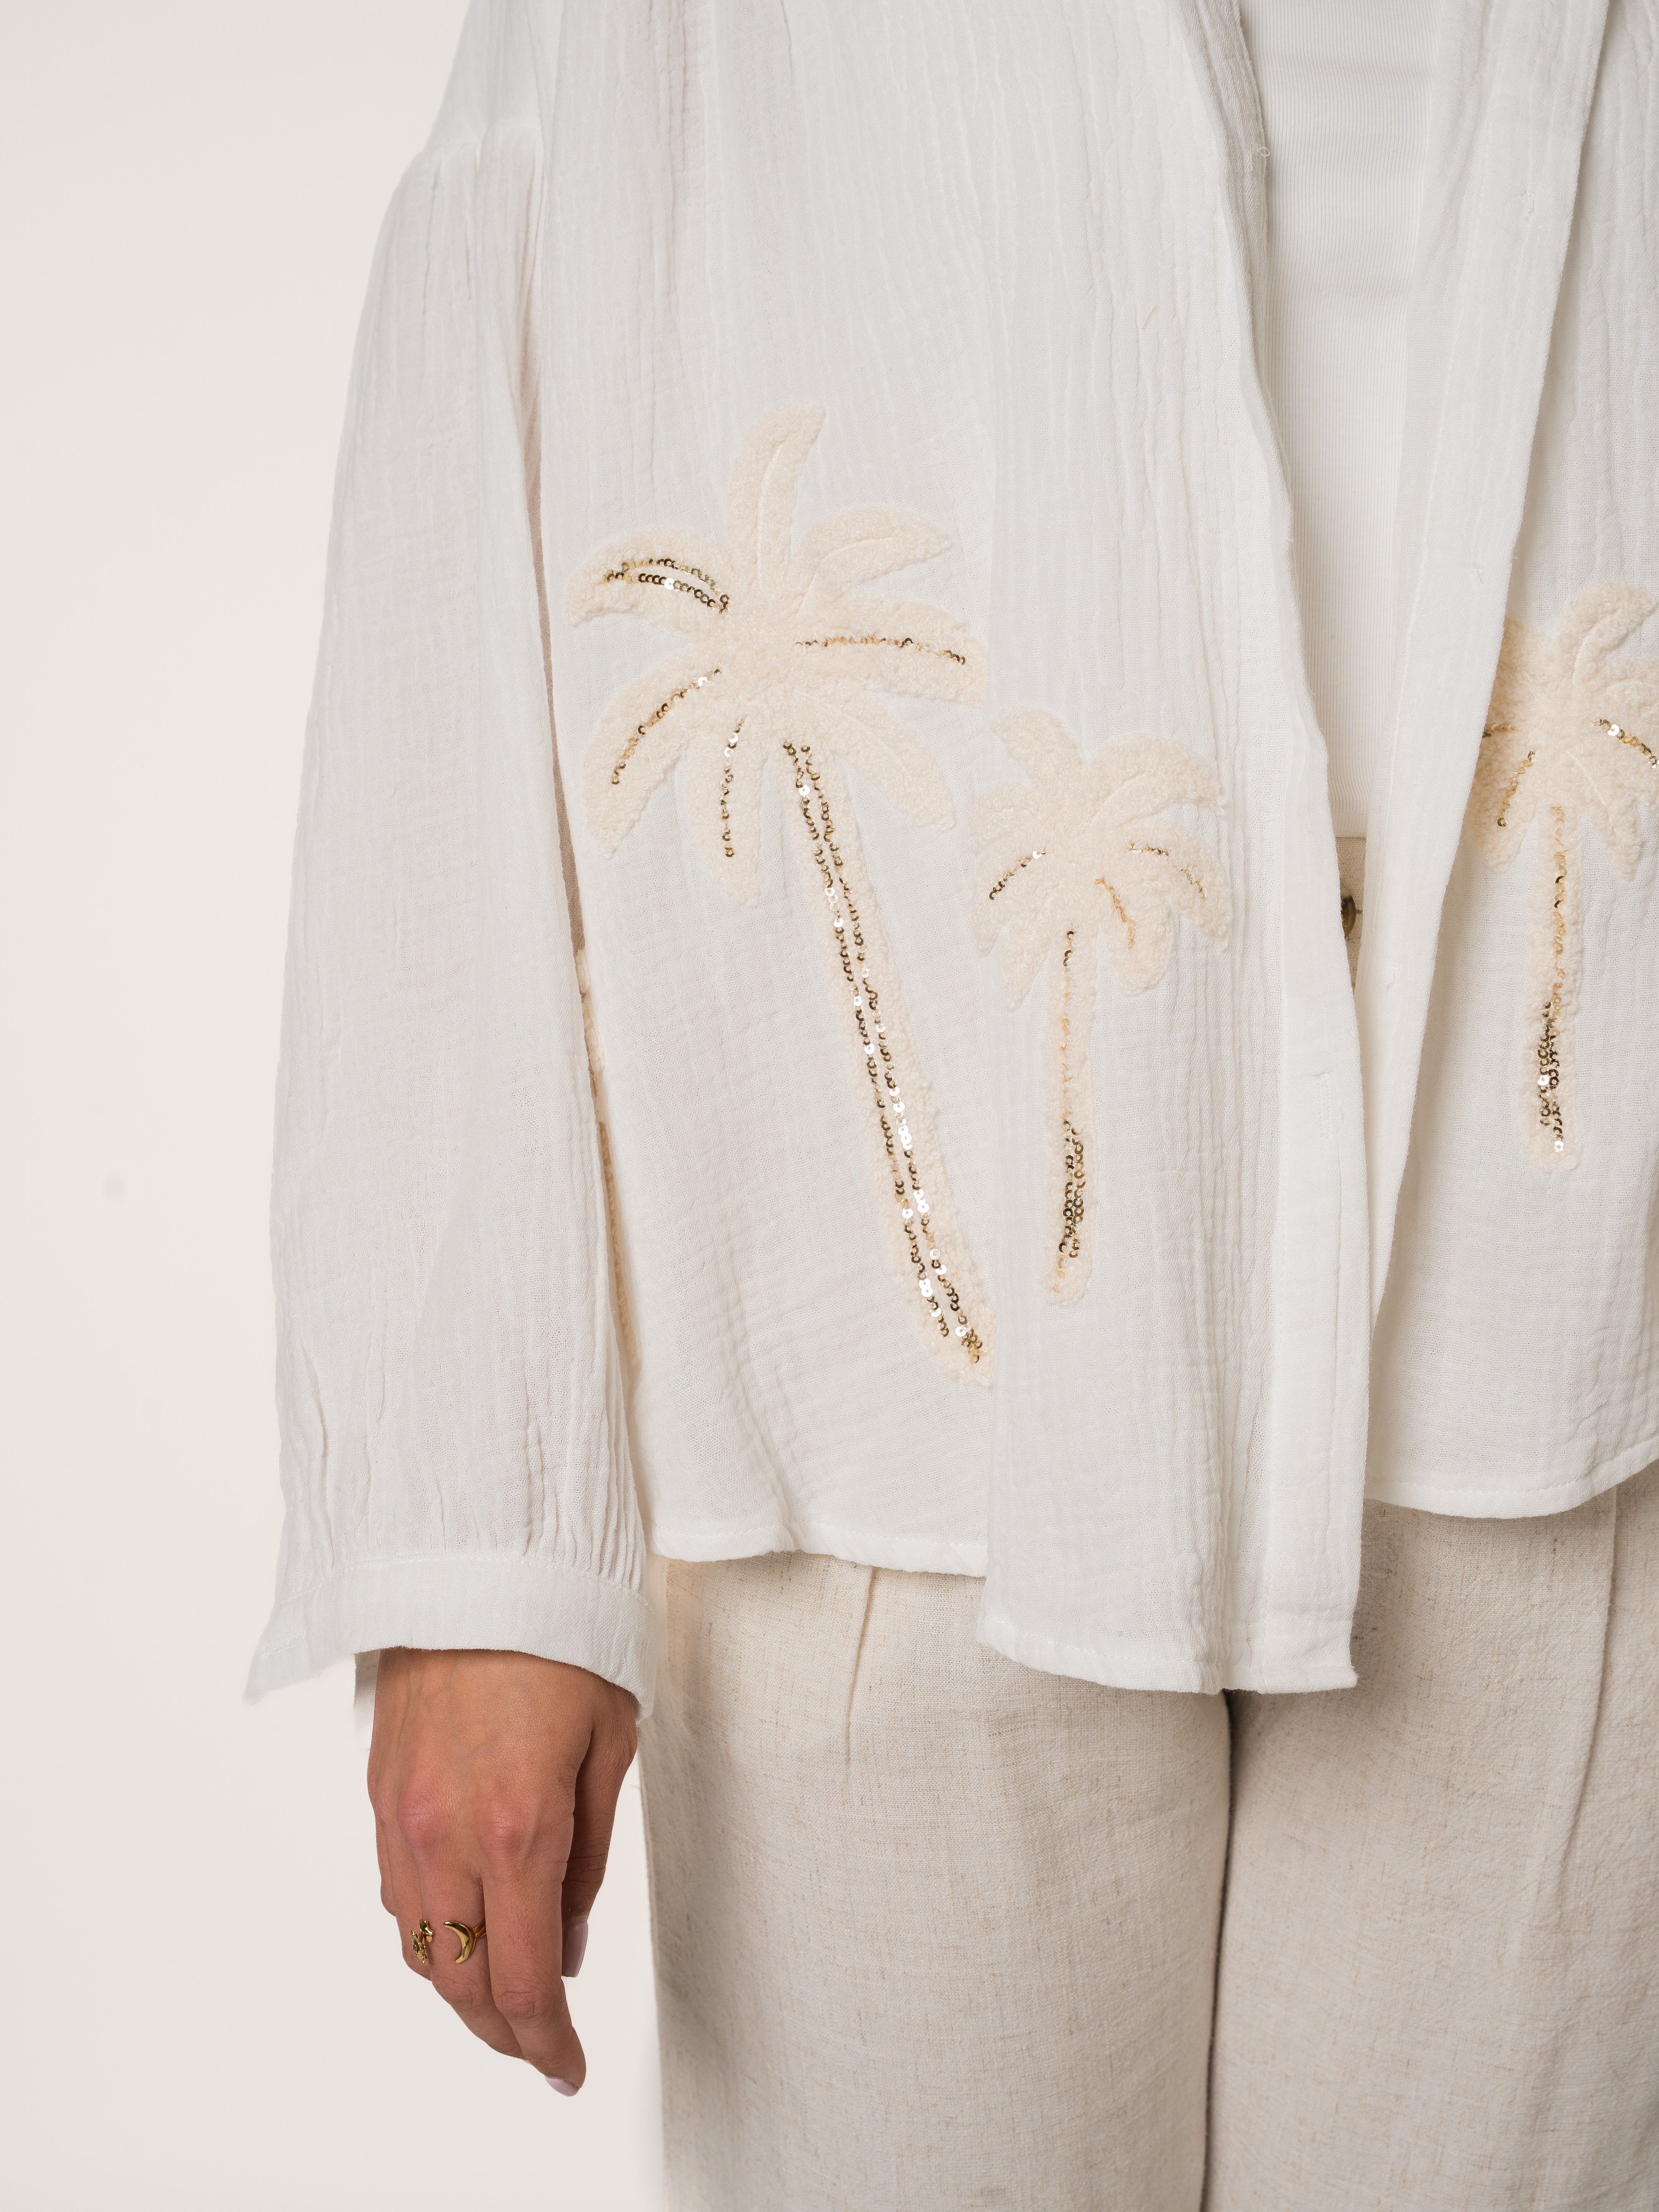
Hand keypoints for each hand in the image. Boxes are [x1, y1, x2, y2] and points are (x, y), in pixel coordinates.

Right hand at [367, 1648, 637, 2092]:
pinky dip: (431, 1931)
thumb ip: (587, 1861)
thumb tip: (567, 1945)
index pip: (522, 1981)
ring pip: (421, 1946)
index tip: (568, 2069)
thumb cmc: (561, 1641)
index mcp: (518, 1827)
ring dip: (463, 1988)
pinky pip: (397, 1894)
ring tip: (508, 1998)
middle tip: (543, 2049)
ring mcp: (402, 1816)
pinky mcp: (380, 1793)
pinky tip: (467, 1925)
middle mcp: (447, 1834)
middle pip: (463, 1983)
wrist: (478, 1563)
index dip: (546, 2044)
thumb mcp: (609, 1747)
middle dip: (505, 2033)